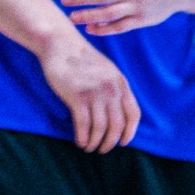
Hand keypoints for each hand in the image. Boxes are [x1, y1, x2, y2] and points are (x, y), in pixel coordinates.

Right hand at [35, 30, 140, 152]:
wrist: (60, 44)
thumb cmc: (81, 59)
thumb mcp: (107, 70)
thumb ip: (115, 88)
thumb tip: (117, 112)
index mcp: (121, 83)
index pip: (133, 114)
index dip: (130, 132)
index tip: (123, 142)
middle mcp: (111, 89)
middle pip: (117, 125)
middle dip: (110, 142)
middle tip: (102, 150)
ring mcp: (94, 93)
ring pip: (100, 128)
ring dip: (95, 143)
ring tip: (88, 147)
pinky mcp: (77, 96)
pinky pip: (83, 125)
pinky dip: (82, 137)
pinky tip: (79, 141)